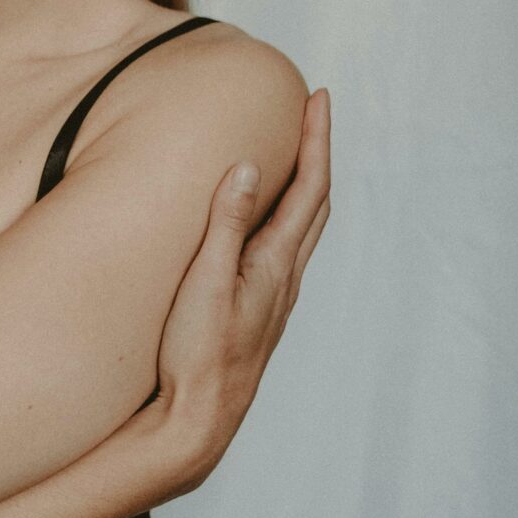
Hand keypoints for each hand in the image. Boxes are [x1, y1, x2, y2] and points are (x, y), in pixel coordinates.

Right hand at [140, 87, 332, 497]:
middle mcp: (284, 277)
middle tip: (313, 112)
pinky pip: (284, 248)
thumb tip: (247, 166)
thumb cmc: (198, 354)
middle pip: (316, 203)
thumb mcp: (205, 283)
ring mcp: (274, 297)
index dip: (317, 140)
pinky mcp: (258, 310)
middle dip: (317, 153)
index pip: (309, 188)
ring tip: (295, 154)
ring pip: (303, 228)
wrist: (200, 419)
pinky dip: (286, 215)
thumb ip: (225, 224)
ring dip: (305, 184)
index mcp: (275, 264)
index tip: (319, 98)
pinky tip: (266, 221)